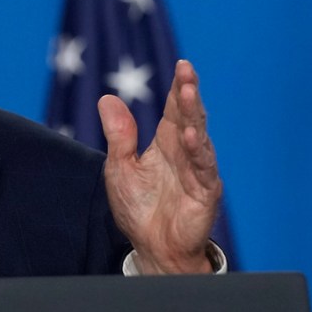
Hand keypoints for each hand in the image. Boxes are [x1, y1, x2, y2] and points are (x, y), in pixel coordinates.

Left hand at [98, 60, 220, 273]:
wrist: (152, 247)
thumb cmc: (139, 207)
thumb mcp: (120, 166)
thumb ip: (118, 134)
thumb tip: (107, 97)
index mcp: (165, 142)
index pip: (173, 109)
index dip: (178, 87)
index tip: (182, 64)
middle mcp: (183, 151)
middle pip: (187, 115)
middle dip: (187, 92)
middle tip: (186, 70)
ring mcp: (197, 170)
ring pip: (197, 136)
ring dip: (193, 114)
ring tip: (188, 91)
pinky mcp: (204, 191)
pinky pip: (202, 168)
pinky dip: (196, 151)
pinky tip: (190, 135)